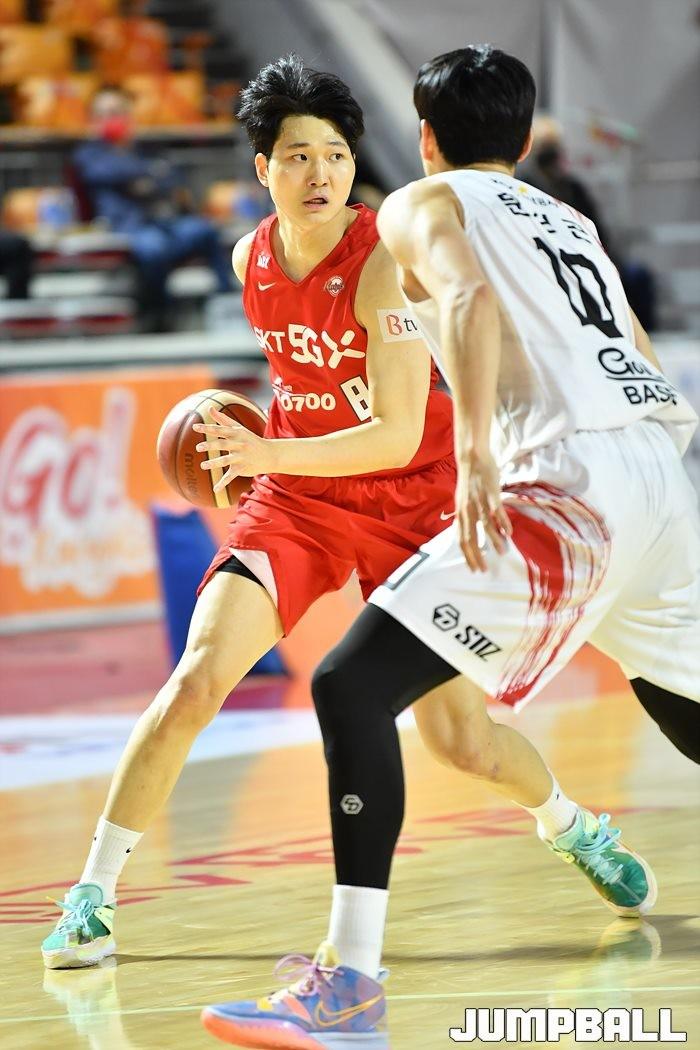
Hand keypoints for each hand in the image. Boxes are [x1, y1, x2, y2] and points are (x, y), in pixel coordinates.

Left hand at [193, 407, 274, 491]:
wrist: (269, 454)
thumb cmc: (250, 439)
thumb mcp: (238, 428)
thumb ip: (223, 419)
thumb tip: (210, 407)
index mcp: (236, 434)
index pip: (220, 430)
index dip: (208, 428)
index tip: (195, 427)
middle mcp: (239, 445)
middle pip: (223, 444)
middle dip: (211, 445)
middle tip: (198, 447)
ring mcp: (241, 457)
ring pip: (226, 460)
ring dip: (214, 463)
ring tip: (203, 465)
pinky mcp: (242, 469)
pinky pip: (231, 476)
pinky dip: (223, 483)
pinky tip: (215, 489)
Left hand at [455, 448, 511, 571]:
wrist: (471, 457)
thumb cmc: (469, 480)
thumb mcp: (462, 501)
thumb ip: (466, 516)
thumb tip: (470, 530)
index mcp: (460, 513)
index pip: (461, 539)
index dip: (467, 555)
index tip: (473, 568)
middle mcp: (467, 510)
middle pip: (470, 537)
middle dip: (476, 555)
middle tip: (484, 569)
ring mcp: (478, 502)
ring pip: (485, 526)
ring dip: (494, 541)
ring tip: (503, 552)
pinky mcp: (489, 492)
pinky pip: (496, 510)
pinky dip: (502, 522)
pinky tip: (509, 532)